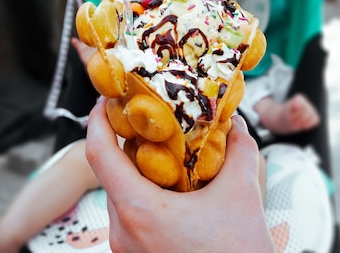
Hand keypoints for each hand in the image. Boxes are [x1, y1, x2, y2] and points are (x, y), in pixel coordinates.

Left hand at [85, 98, 275, 252]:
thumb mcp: (242, 195)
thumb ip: (239, 152)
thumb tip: (236, 126)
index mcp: (138, 211)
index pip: (99, 154)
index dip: (97, 121)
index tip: (106, 100)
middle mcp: (124, 231)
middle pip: (111, 173)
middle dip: (127, 143)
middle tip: (149, 121)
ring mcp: (128, 248)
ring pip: (122, 195)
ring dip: (139, 170)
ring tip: (167, 153)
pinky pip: (132, 216)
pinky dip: (146, 194)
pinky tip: (174, 188)